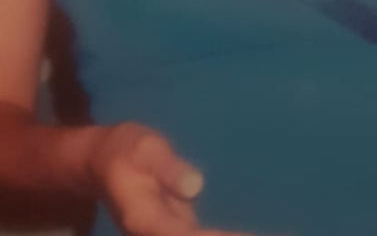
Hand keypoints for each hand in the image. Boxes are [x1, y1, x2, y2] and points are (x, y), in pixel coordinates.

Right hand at [85, 122, 258, 235]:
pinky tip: (250, 232)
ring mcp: (164, 235)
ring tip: (272, 234)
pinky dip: (223, 235)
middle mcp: (154, 234)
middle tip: (270, 234)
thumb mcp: (144, 148)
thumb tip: (196, 185)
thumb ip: (168, 167)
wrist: (104, 162)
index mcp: (143, 217)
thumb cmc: (126, 148)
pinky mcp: (176, 231)